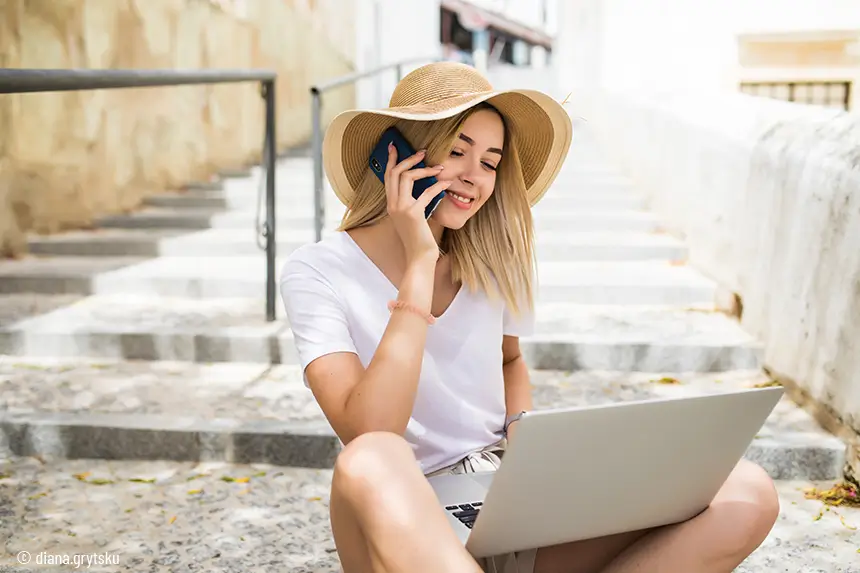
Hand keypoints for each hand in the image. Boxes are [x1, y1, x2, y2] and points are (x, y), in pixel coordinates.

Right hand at [384, 142, 451, 264]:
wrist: (419, 256)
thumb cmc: (419, 237)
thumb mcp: (413, 216)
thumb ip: (413, 201)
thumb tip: (425, 183)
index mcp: (391, 204)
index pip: (387, 177)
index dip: (391, 160)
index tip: (395, 146)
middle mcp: (393, 205)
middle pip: (395, 173)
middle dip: (408, 159)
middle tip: (422, 152)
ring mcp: (401, 208)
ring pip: (407, 177)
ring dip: (424, 169)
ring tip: (439, 168)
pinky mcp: (413, 213)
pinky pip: (426, 193)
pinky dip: (438, 186)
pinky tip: (447, 184)